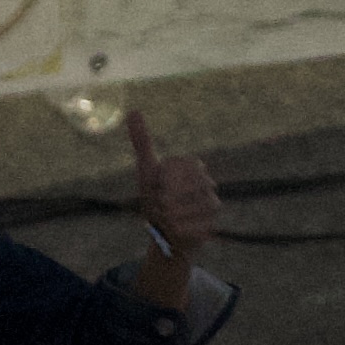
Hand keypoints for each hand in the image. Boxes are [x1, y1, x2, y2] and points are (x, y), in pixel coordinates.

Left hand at [126, 108, 220, 275]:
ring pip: (179, 211)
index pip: (173, 170)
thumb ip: (142, 141)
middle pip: (174, 192)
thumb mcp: (147, 169)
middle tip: (159, 206)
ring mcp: (212, 205)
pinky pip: (186, 228)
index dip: (160, 181)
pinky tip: (173, 231)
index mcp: (194, 167)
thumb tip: (133, 110)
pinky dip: (174, 230)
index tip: (157, 187)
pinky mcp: (211, 227)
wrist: (166, 234)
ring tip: (165, 219)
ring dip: (165, 216)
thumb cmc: (156, 199)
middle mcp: (208, 184)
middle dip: (160, 200)